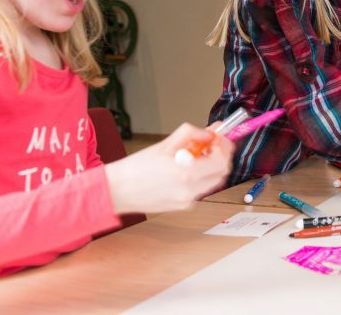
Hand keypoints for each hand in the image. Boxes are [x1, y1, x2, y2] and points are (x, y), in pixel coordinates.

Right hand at [104, 123, 233, 214]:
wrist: (117, 190)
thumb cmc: (136, 167)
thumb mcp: (165, 144)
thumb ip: (191, 134)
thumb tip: (209, 132)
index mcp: (187, 174)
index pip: (222, 161)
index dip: (224, 147)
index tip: (218, 137)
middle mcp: (190, 191)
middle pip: (221, 173)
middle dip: (220, 156)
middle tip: (209, 144)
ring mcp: (187, 201)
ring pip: (212, 182)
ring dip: (210, 167)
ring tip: (194, 155)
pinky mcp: (182, 207)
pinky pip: (199, 189)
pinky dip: (198, 177)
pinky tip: (183, 170)